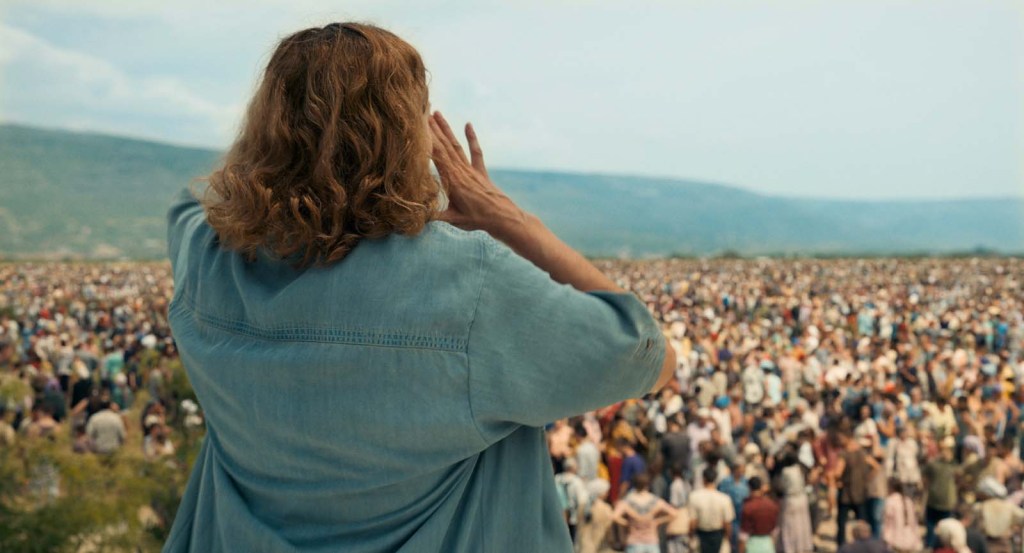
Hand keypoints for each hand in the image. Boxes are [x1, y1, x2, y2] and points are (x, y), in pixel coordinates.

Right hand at [428, 111, 527, 241]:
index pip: (436, 155)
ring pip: (455, 145)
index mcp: (451, 180)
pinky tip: (468, 124)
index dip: (426, 139)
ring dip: (446, 128)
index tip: (417, 125)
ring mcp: (471, 169)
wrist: (502, 217)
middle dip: (432, 128)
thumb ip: (434, 215)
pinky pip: (476, 152)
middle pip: (444, 145)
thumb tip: (414, 215)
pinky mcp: (480, 171)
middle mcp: (460, 170)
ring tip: (437, 113)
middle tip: (422, 111)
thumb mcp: (452, 219)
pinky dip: (472, 138)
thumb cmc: (476, 220)